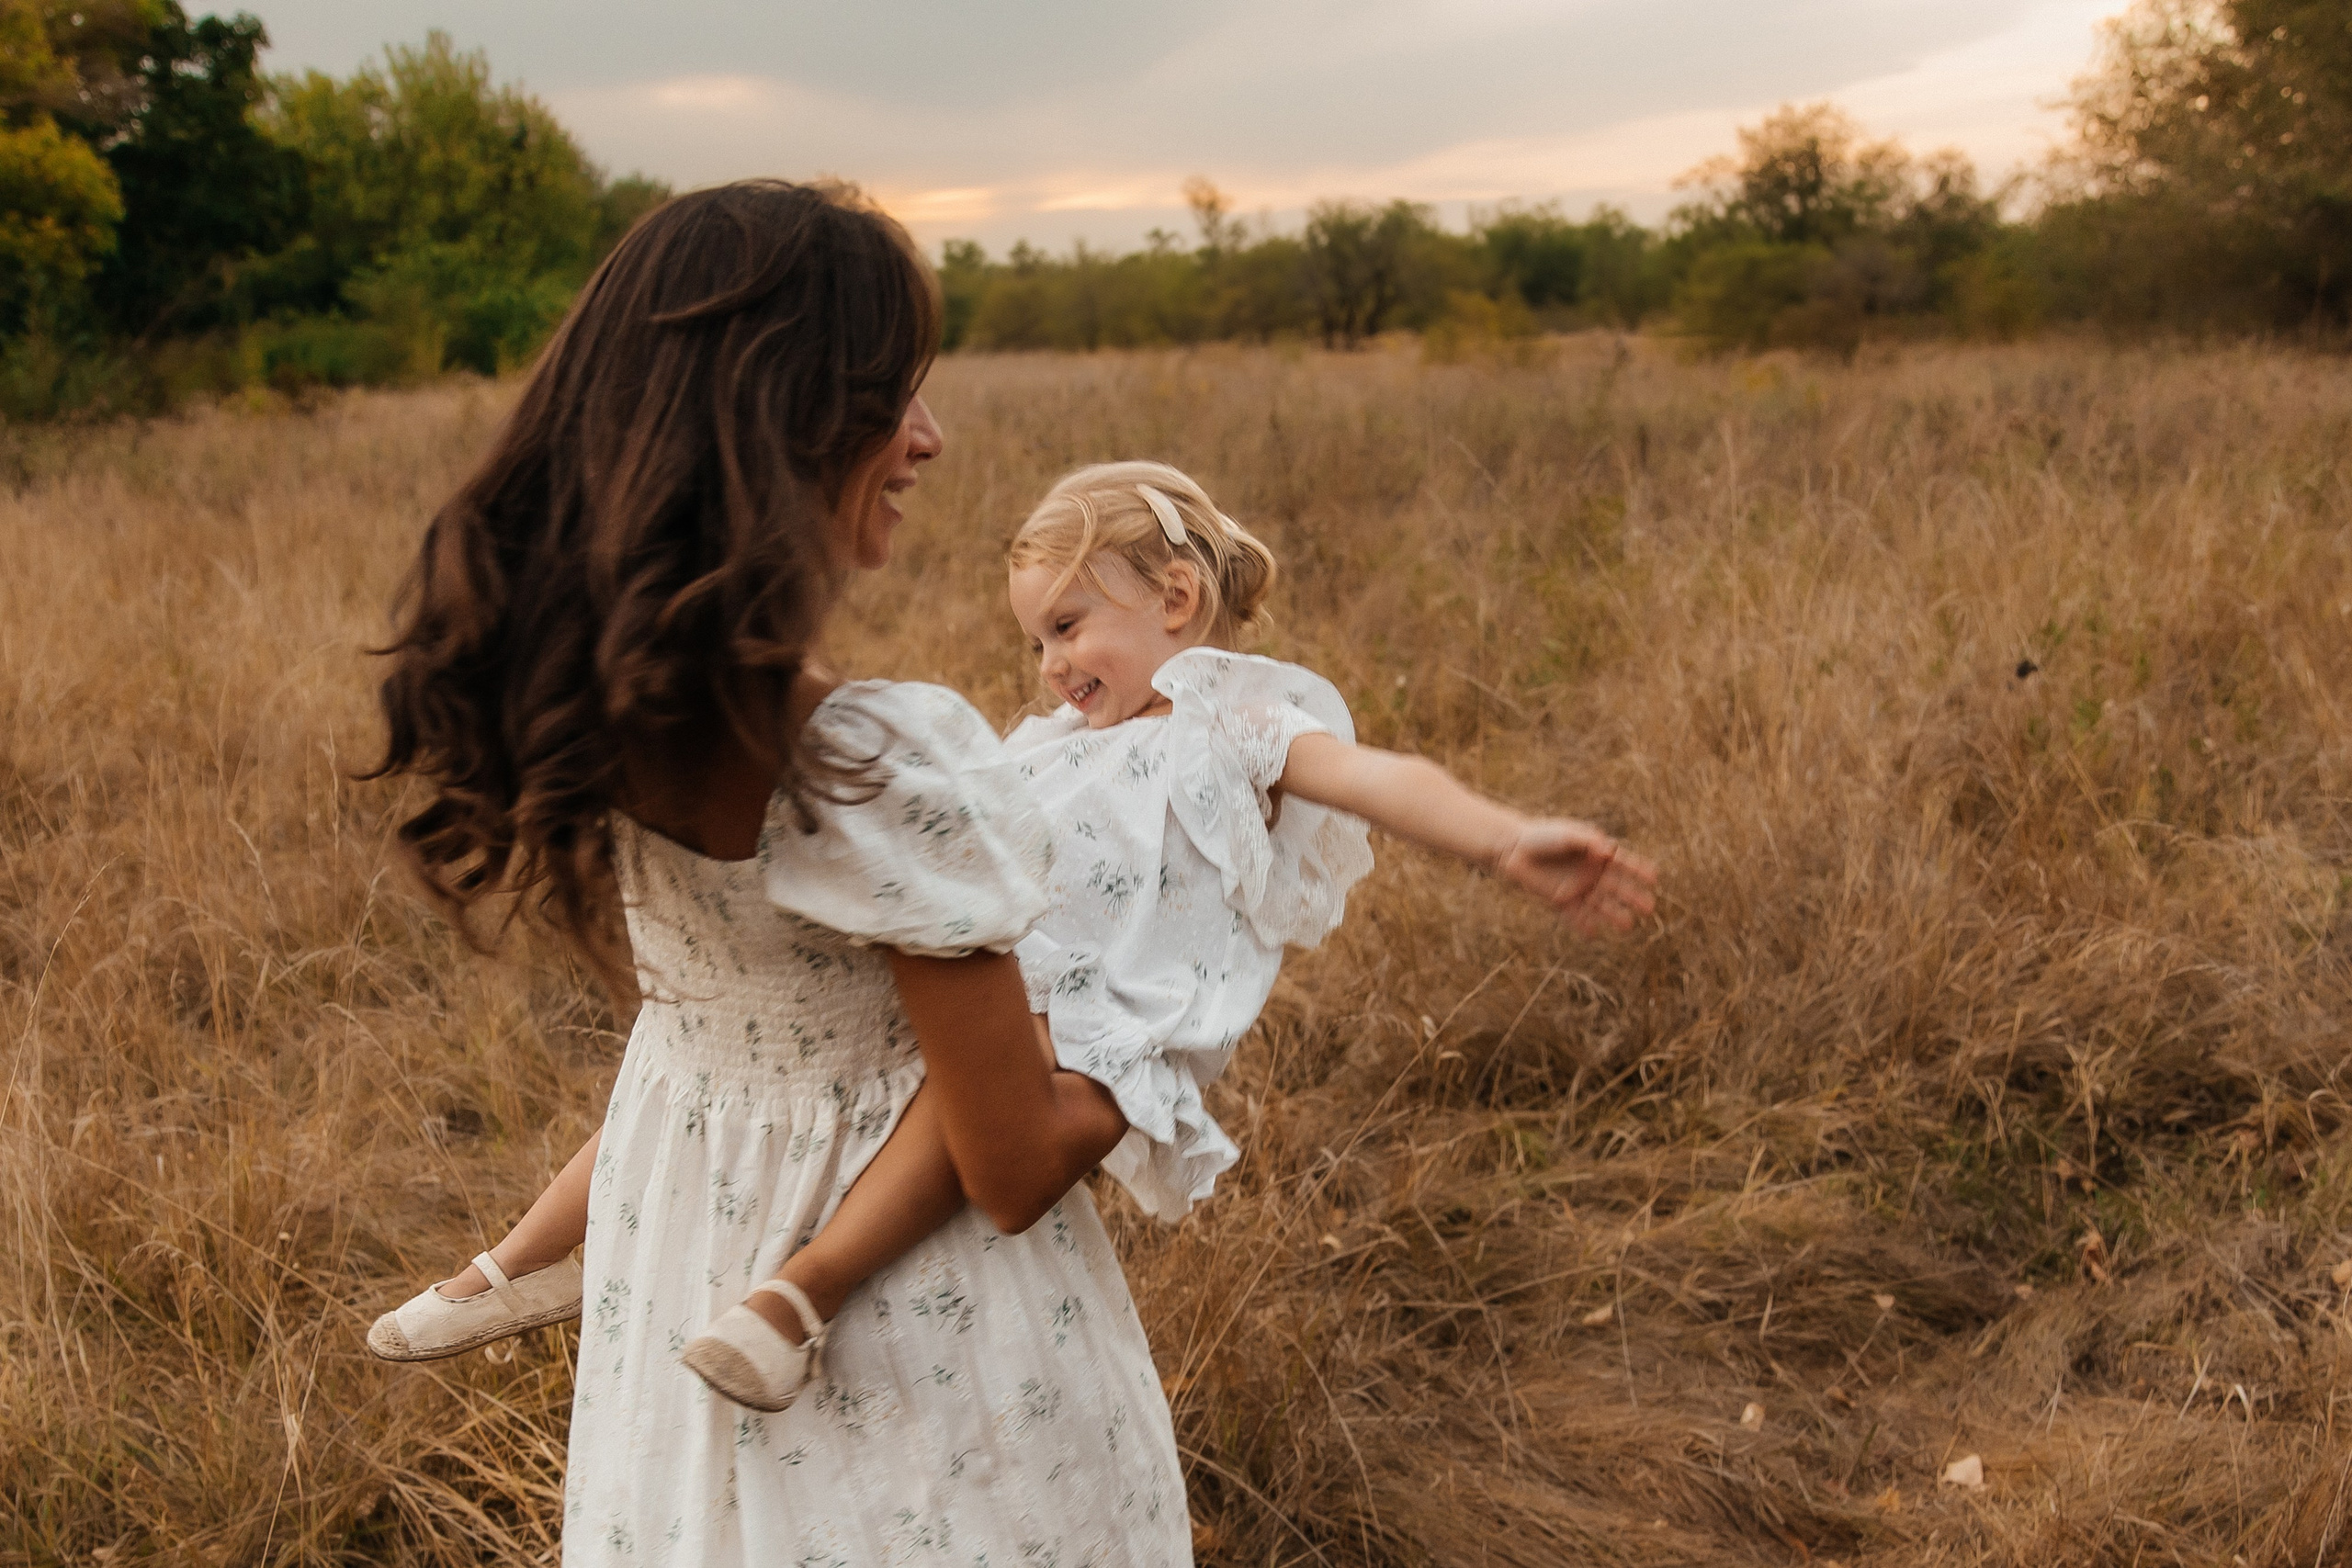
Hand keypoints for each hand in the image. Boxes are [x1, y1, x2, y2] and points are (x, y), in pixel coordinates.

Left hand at [1492, 818, 1657, 935]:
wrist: (1513, 850)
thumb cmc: (1542, 836)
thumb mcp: (1567, 834)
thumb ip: (1588, 841)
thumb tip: (1609, 851)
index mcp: (1596, 854)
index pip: (1623, 863)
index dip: (1639, 870)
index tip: (1655, 878)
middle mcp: (1591, 873)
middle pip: (1617, 887)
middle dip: (1633, 897)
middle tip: (1649, 908)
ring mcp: (1577, 888)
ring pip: (1600, 905)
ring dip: (1614, 915)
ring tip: (1628, 926)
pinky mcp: (1560, 901)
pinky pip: (1575, 916)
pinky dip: (1583, 926)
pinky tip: (1593, 935)